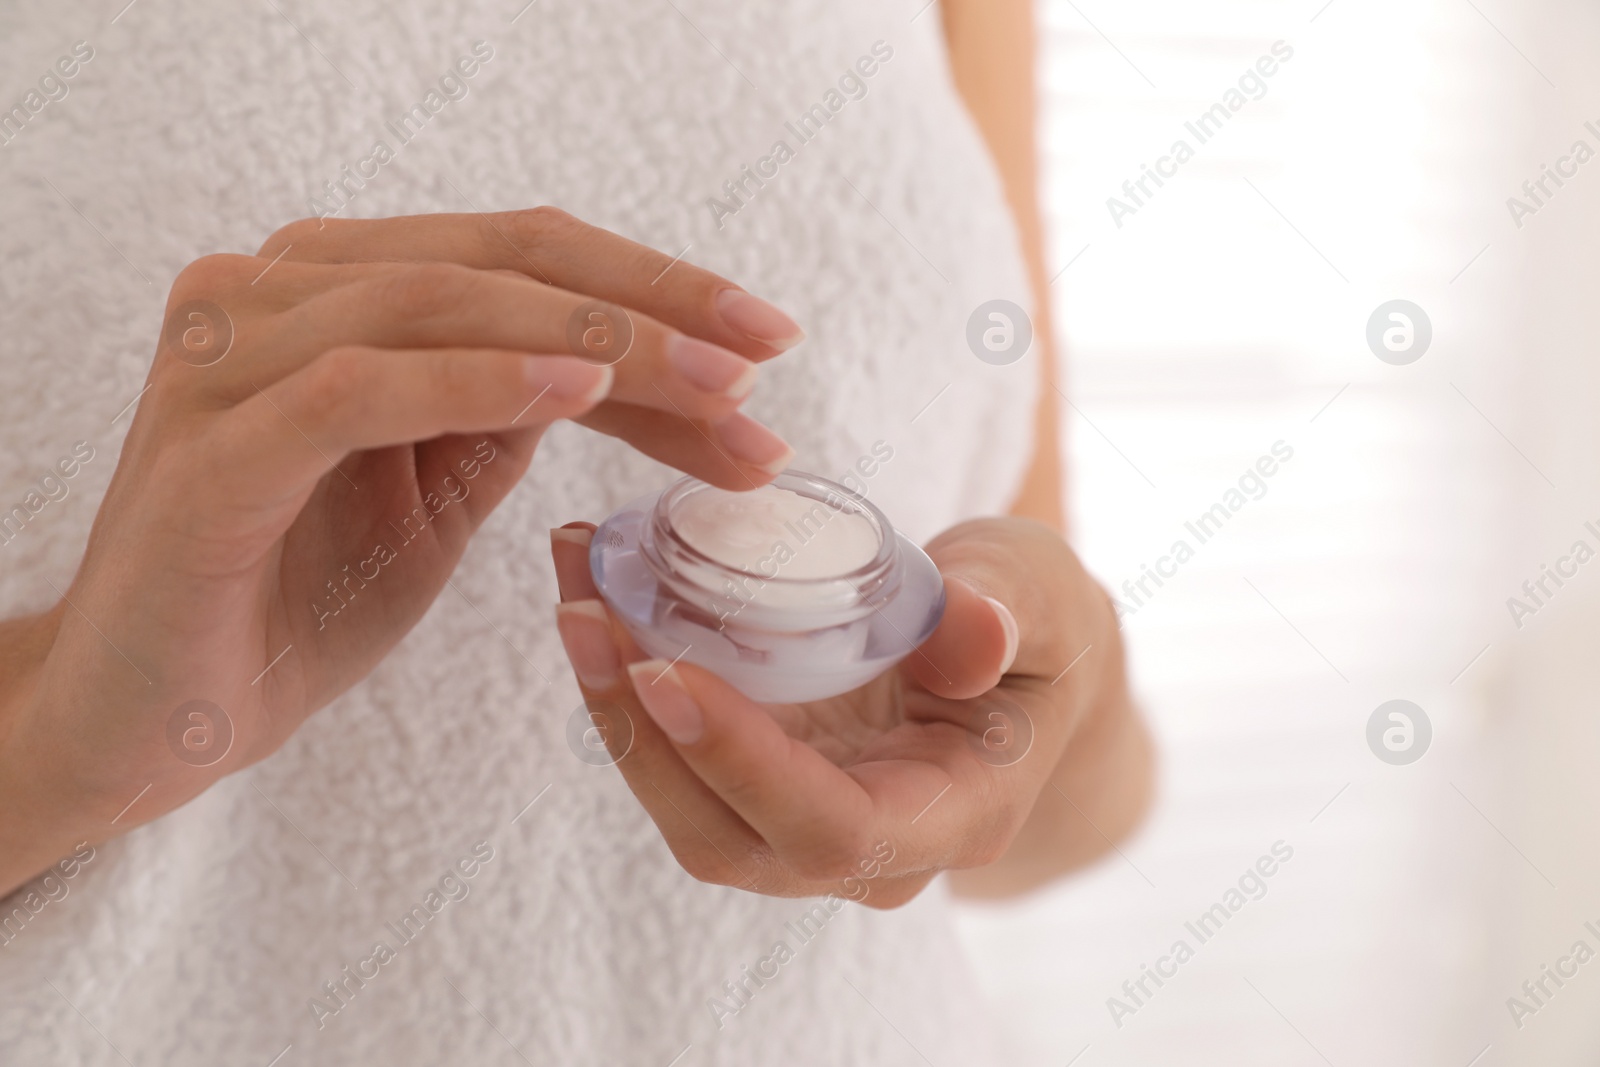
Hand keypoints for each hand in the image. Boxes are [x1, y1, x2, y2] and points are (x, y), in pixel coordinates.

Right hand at [0, 207, 802, 893]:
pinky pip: (360, 386)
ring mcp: (235, 356)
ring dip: (596, 342)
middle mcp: (277, 290)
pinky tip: (582, 388)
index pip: (520, 258)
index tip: (767, 341)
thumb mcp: (433, 490)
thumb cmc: (295, 599)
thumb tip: (636, 365)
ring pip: (442, 305)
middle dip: (650, 310)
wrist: (156, 716)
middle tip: (764, 360)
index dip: (653, 288)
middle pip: (498, 261)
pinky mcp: (212, 444)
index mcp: (337, 292)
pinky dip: (476, 379)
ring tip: (712, 388)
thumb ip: (505, 409)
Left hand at [548, 515, 1126, 907]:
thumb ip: (1011, 610)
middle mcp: (869, 847)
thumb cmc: (1038, 627)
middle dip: (642, 734)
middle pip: (729, 834)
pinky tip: (596, 595)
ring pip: (686, 803)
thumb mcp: (1044, 597)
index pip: (833, 827)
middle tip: (585, 614)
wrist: (1019, 661)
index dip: (743, 763)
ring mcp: (804, 822)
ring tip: (573, 589)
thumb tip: (974, 633)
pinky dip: (629, 682)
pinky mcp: (761, 781)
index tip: (665, 670)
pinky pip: (678, 756)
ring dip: (615, 705)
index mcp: (952, 817)